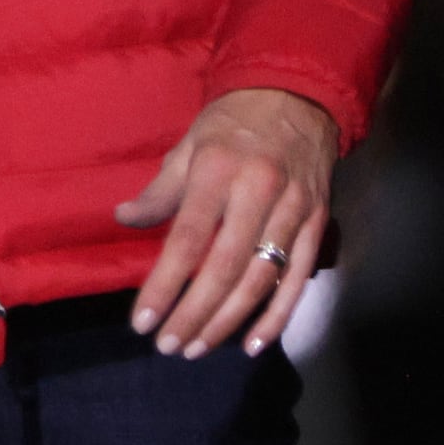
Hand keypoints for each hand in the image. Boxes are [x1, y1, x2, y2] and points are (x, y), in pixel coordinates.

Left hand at [117, 88, 336, 359]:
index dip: (164, 284)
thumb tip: (125, 218)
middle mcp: (258, 193)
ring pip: (260, 280)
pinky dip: (277, 316)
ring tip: (197, 347)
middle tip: (168, 346)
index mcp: (217, 171)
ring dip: (228, 321)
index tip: (142, 321)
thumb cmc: (232, 124)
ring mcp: (293, 211)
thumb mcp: (187, 146)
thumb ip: (161, 189)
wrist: (298, 96)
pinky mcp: (318, 224)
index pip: (187, 239)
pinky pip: (298, 279)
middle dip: (194, 313)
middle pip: (224, 268)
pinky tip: (252, 343)